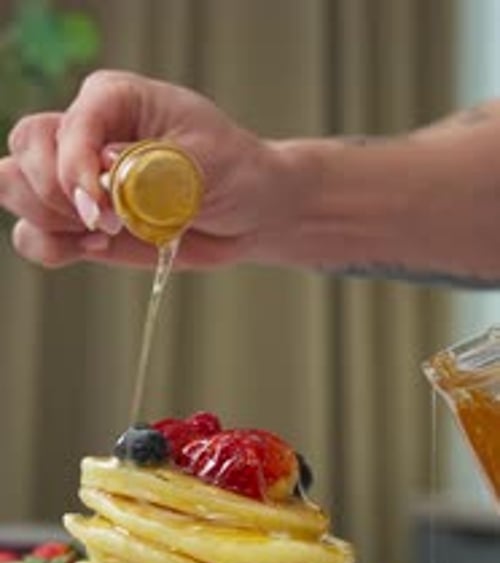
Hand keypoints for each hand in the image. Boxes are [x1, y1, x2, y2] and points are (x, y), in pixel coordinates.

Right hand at [0, 70, 289, 268]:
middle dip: (56, 194)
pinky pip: (33, 234)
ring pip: (16, 189)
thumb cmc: (232, 171)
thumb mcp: (204, 162)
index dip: (74, 170)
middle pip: (26, 152)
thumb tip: (105, 183)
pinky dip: (52, 248)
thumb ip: (151, 171)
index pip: (66, 128)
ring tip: (102, 234)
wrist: (249, 211)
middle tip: (105, 221)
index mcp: (111, 99)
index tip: (102, 209)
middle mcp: (84, 132)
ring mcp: (75, 178)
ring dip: (49, 221)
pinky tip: (94, 248)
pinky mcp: (79, 221)